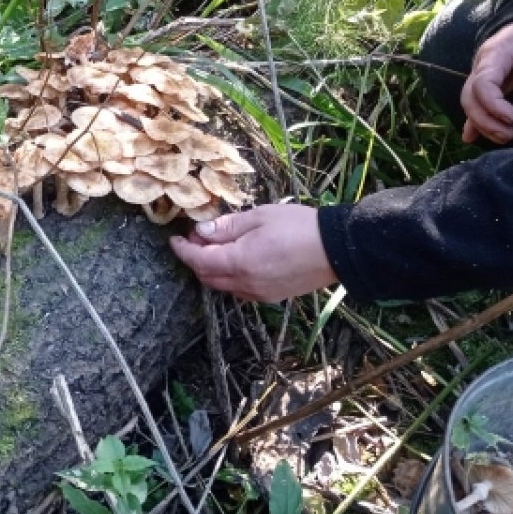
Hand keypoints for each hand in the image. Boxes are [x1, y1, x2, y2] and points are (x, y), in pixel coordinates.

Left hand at [168, 205, 336, 302]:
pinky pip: (240, 290)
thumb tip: (202, 232)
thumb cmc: (299, 226)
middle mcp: (246, 284)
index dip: (183, 251)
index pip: (199, 261)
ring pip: (223, 286)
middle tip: (198, 237)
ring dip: (213, 268)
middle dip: (196, 259)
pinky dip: (230, 276)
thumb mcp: (259, 217)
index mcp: (240, 262)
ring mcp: (260, 294)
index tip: (174, 239)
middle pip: (208, 277)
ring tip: (217, 245)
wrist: (337, 249)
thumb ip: (228, 227)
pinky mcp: (272, 296)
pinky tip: (237, 258)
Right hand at [460, 18, 512, 144]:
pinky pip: (474, 104)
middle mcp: (481, 66)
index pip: (482, 83)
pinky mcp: (487, 85)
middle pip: (469, 97)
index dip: (493, 105)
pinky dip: (472, 121)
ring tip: (506, 137)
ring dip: (482, 124)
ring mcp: (481, 76)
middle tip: (509, 134)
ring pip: (470, 103)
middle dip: (485, 120)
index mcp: (494, 53)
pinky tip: (471, 137)